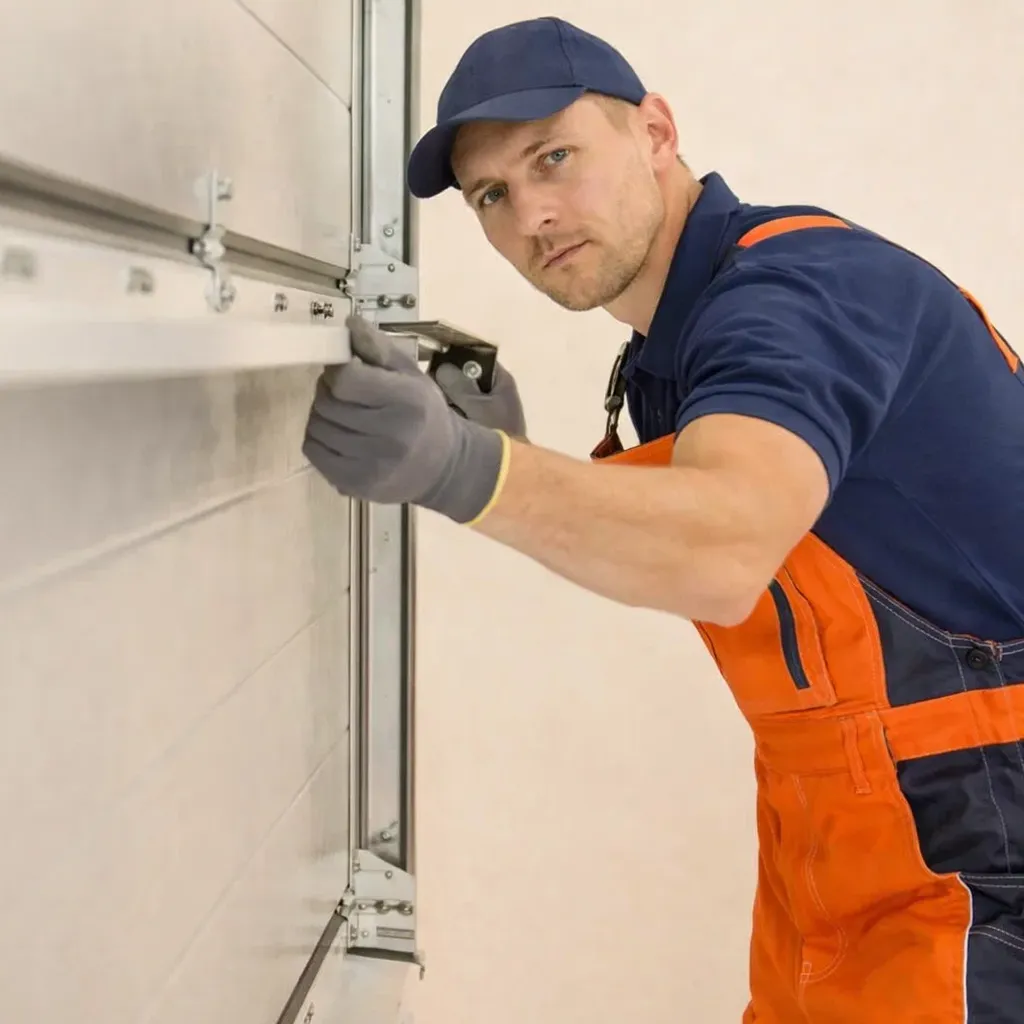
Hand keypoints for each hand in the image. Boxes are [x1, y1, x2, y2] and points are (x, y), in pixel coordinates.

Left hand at [302, 315, 507, 523]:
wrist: (443, 467)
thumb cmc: (424, 414)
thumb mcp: (411, 374)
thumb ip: (378, 348)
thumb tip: (348, 324)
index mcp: (406, 402)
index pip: (345, 380)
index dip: (337, 370)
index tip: (346, 371)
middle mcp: (389, 436)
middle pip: (327, 403)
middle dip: (327, 391)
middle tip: (343, 392)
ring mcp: (370, 465)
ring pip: (316, 427)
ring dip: (322, 415)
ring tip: (343, 414)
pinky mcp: (354, 485)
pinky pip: (313, 451)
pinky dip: (318, 438)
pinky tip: (338, 435)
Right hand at [434, 360, 527, 437]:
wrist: (505, 471)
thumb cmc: (493, 432)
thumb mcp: (474, 405)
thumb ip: (458, 385)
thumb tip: (443, 368)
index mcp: (502, 381)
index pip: (478, 359)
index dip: (458, 359)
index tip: (438, 363)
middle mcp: (498, 393)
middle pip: (468, 378)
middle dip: (450, 383)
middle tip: (433, 387)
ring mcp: (491, 411)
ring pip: (463, 396)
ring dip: (450, 401)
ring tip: (436, 405)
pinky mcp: (483, 427)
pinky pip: (463, 413)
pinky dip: (454, 415)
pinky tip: (443, 420)